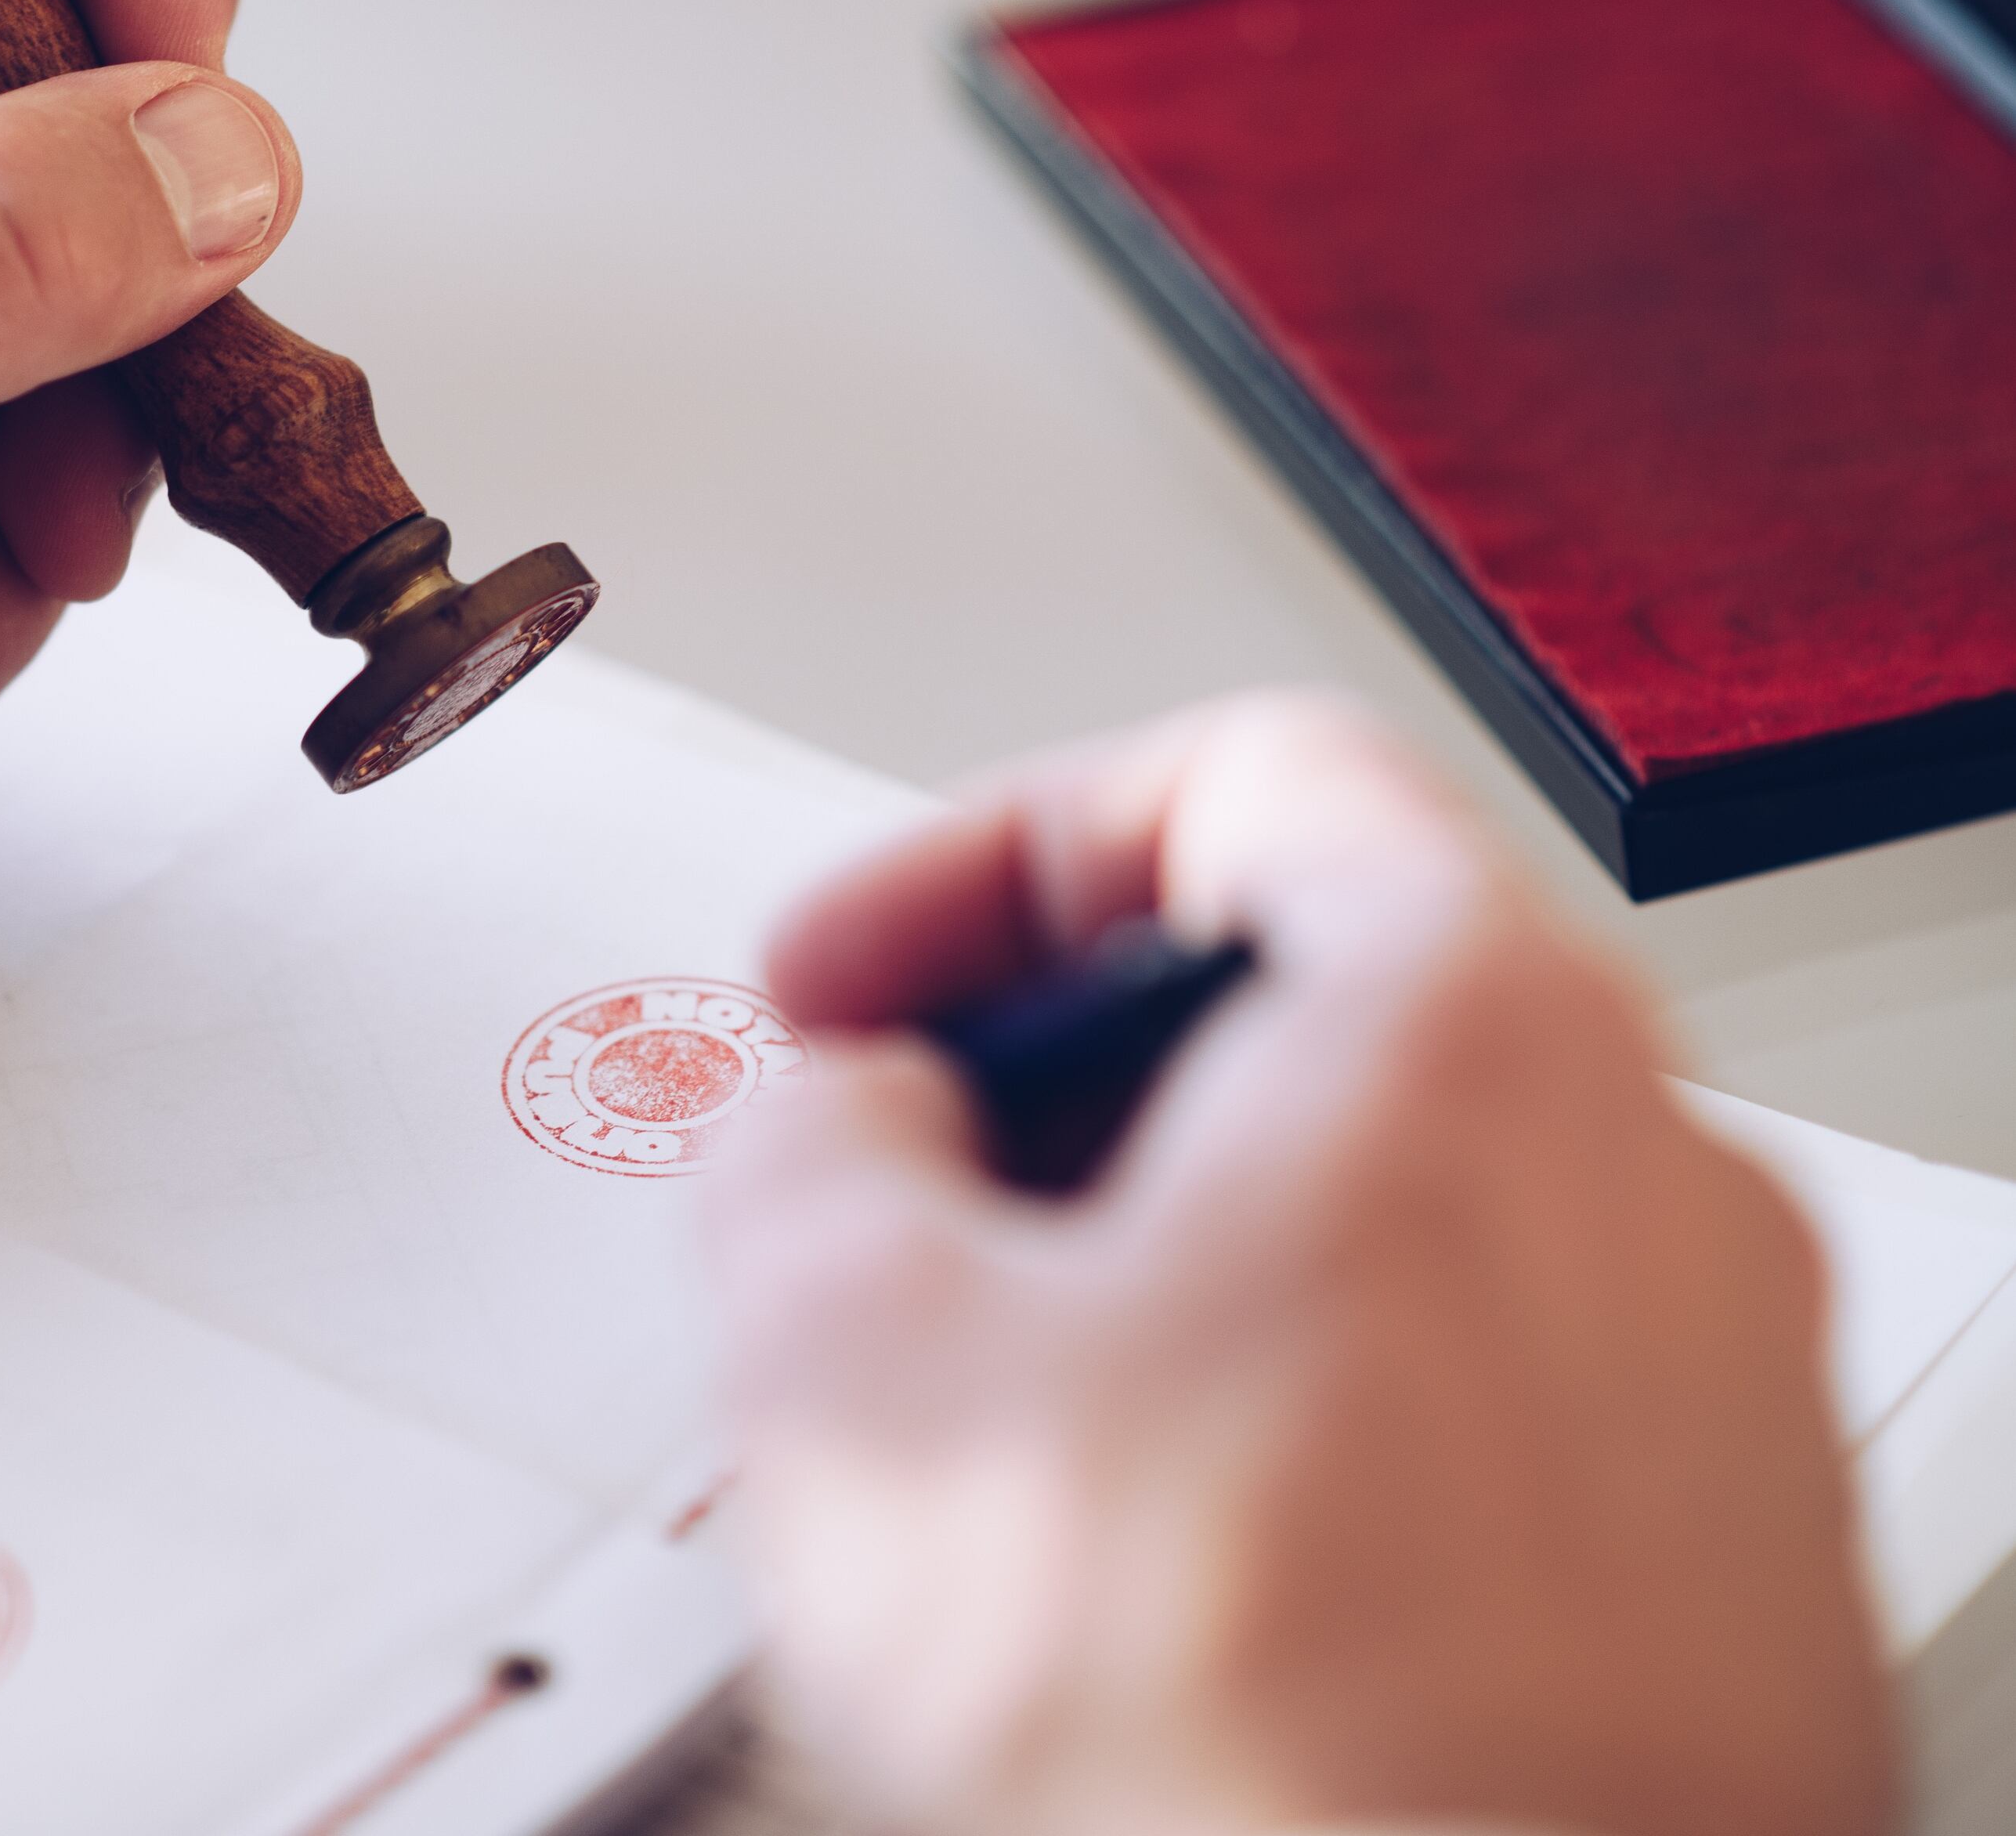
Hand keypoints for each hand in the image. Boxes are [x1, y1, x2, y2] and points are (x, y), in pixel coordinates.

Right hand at [705, 695, 1891, 1835]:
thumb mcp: (849, 1359)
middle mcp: (1647, 1177)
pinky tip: (1138, 1575)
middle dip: (1044, 1091)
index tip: (852, 977)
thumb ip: (801, 1149)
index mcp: (1473, 1032)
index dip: (983, 854)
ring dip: (1154, 1275)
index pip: (1240, 780)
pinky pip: (1461, 1411)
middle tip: (895, 1196)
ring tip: (990, 1426)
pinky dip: (1281, 1427)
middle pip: (1303, 1011)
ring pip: (1379, 1226)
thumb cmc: (1258, 1735)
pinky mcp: (1715, 1585)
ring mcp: (1708, 1392)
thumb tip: (836, 1132)